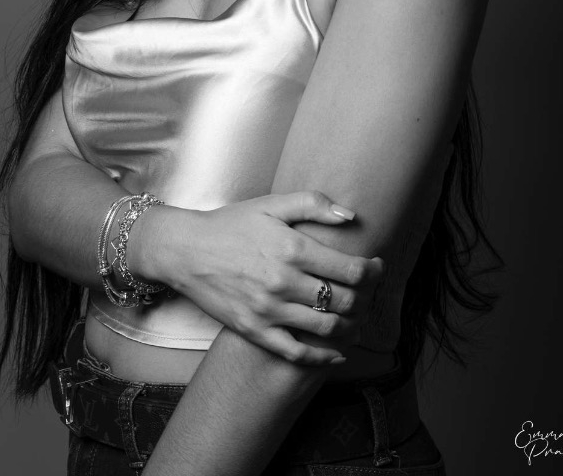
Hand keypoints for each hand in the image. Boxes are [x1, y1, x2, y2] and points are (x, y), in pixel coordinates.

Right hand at [158, 191, 384, 365]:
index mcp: (292, 248)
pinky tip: (336, 352)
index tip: (377, 268)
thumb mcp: (271, 204)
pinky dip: (323, 357)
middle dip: (366, 299)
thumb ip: (312, 204)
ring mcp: (269, 310)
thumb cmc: (230, 224)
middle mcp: (284, 282)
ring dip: (352, 328)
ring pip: (327, 329)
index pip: (350, 270)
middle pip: (344, 301)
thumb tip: (350, 215)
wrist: (185, 250)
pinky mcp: (255, 331)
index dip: (373, 272)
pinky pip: (297, 352)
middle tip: (370, 294)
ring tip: (358, 319)